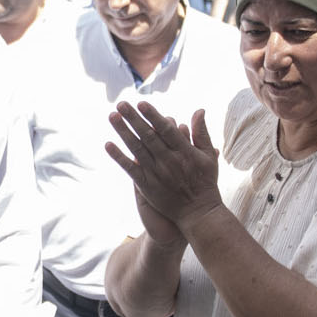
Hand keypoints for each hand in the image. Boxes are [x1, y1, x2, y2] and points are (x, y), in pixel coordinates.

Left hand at [106, 102, 223, 234]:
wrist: (198, 214)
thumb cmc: (205, 182)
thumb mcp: (208, 156)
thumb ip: (201, 133)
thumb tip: (199, 109)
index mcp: (185, 152)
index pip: (166, 130)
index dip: (153, 116)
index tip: (141, 103)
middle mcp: (169, 161)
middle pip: (148, 136)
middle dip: (134, 119)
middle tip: (121, 104)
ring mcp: (157, 174)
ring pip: (137, 149)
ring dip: (123, 132)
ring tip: (112, 117)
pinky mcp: (147, 187)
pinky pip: (131, 169)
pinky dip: (119, 157)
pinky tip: (108, 145)